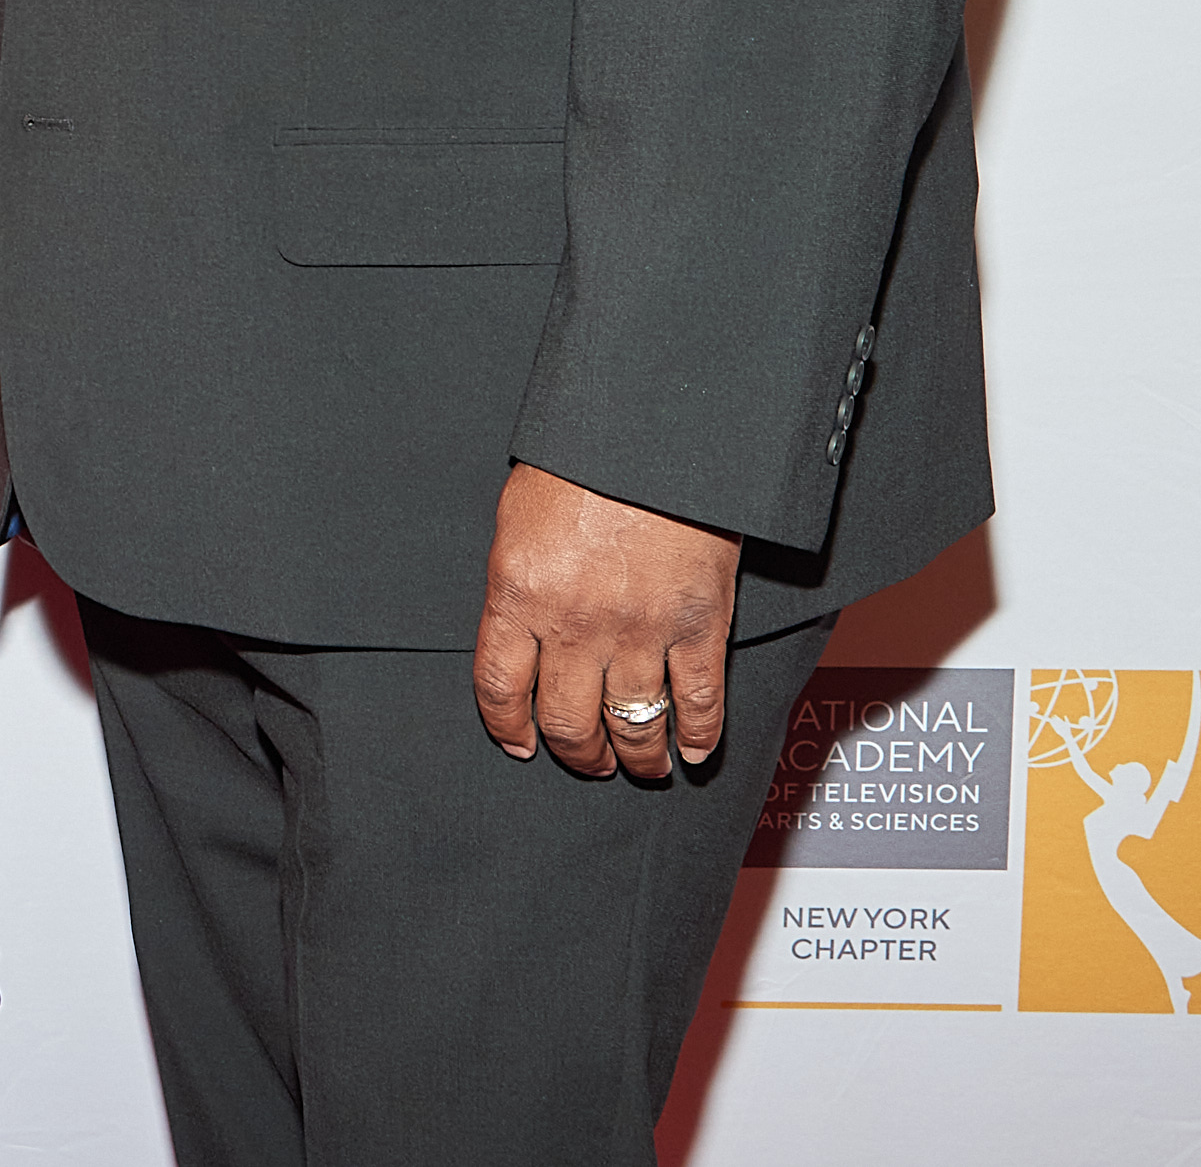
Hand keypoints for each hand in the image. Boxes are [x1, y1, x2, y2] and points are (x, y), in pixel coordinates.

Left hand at [471, 461, 740, 780]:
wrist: (652, 433)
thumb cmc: (580, 459)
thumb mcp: (518, 517)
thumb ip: (518, 582)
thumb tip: (518, 632)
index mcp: (520, 594)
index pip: (501, 688)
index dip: (509, 728)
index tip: (520, 745)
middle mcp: (576, 624)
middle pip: (568, 721)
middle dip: (576, 753)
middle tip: (587, 761)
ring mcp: (641, 630)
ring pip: (634, 724)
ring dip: (636, 756)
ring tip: (638, 767)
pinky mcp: (700, 626)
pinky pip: (699, 702)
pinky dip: (698, 736)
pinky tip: (692, 752)